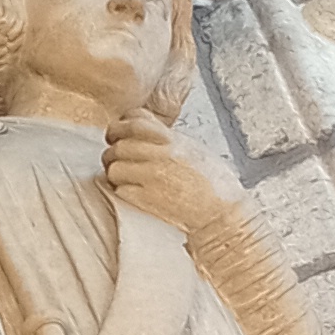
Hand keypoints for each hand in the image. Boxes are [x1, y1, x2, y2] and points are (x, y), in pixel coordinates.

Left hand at [104, 113, 216, 229]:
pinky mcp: (147, 199)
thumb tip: (145, 129)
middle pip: (119, 144)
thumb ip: (168, 138)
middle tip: (115, 159)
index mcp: (173, 139)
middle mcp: (161, 154)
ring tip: (123, 178)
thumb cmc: (213, 183)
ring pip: (114, 167)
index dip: (122, 125)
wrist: (220, 213)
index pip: (134, 120)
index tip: (120, 133)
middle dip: (113, 151)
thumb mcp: (192, 149)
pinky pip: (119, 189)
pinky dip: (120, 189)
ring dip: (115, 172)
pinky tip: (129, 192)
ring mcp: (152, 177)